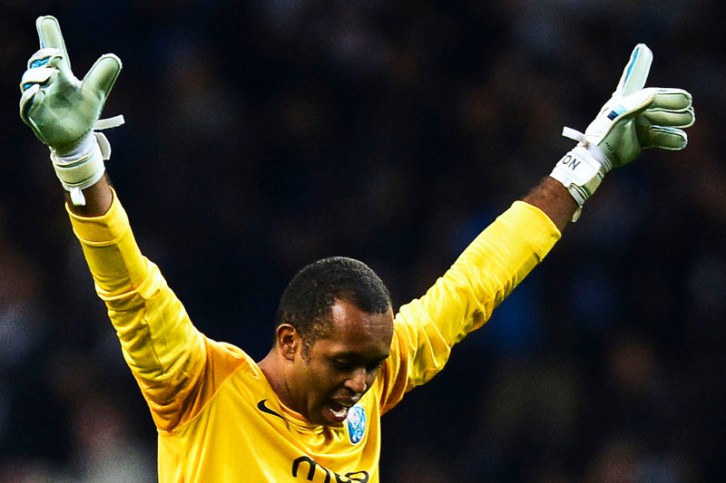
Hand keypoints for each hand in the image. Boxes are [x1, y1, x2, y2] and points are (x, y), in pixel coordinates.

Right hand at [19, 15, 122, 204]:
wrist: (76, 139)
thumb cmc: (82, 112)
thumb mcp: (95, 93)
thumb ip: (102, 76)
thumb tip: (114, 58)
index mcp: (60, 76)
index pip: (51, 54)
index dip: (49, 38)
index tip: (46, 21)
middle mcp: (46, 85)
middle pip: (35, 65)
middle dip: (42, 57)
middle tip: (56, 55)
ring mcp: (38, 100)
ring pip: (28, 83)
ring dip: (37, 76)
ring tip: (51, 74)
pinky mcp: (35, 117)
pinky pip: (26, 106)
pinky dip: (29, 98)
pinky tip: (37, 92)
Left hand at [579, 43, 694, 168]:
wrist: (598, 157)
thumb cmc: (605, 132)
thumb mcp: (619, 115)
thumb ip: (636, 102)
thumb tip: (654, 94)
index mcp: (625, 99)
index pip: (634, 78)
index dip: (639, 63)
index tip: (642, 49)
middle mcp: (635, 110)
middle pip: (662, 102)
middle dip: (675, 102)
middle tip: (686, 104)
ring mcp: (640, 125)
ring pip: (667, 120)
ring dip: (677, 119)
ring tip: (687, 120)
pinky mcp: (643, 141)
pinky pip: (664, 138)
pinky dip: (674, 139)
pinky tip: (680, 139)